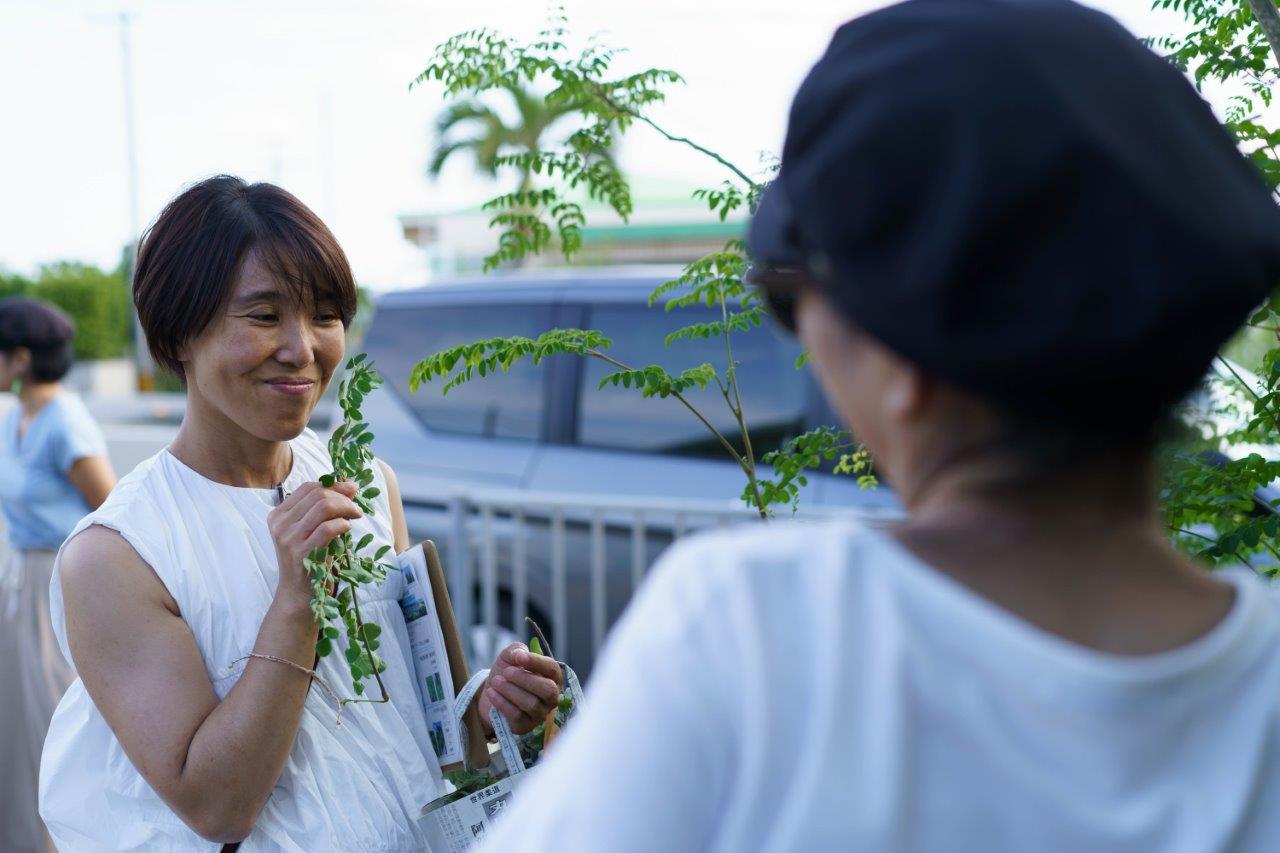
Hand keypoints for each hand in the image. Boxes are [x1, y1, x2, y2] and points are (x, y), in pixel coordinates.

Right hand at [266, 480, 361, 611]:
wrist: (298, 594)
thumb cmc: (309, 559)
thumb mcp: (311, 530)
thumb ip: (324, 508)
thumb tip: (350, 485)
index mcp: (278, 515)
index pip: (308, 488)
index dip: (332, 485)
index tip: (350, 492)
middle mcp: (280, 524)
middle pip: (317, 494)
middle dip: (343, 496)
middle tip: (356, 506)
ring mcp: (289, 539)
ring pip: (323, 507)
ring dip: (346, 507)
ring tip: (355, 515)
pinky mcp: (302, 553)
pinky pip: (327, 528)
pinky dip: (342, 524)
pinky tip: (347, 529)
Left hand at [478, 643, 563, 735]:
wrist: (490, 693)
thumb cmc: (506, 673)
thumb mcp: (510, 657)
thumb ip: (516, 651)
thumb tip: (519, 655)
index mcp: (552, 677)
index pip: (552, 669)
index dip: (536, 662)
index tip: (519, 657)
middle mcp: (551, 697)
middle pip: (547, 689)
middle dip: (525, 679)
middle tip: (506, 672)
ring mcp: (540, 713)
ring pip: (531, 704)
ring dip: (510, 690)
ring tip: (496, 681)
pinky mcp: (525, 726)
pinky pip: (517, 716)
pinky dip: (502, 702)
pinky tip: (492, 693)